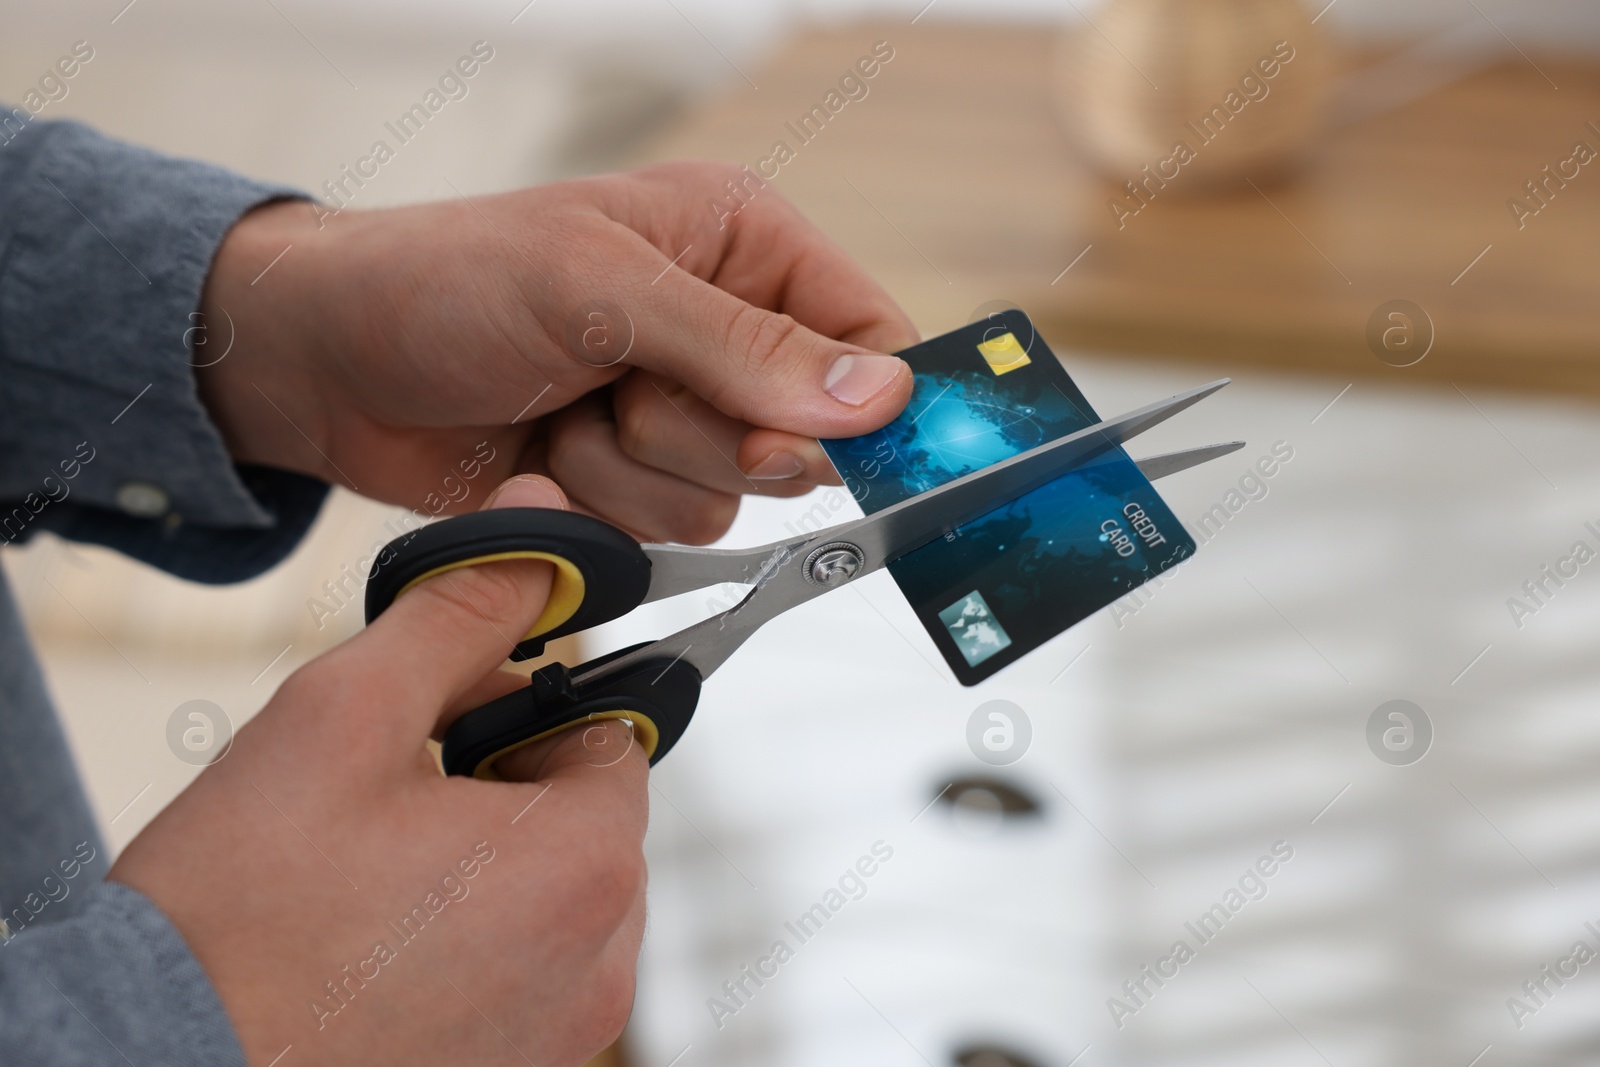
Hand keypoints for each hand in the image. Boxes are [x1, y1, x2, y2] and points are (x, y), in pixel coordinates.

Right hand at [110, 476, 648, 1066]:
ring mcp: (564, 1034)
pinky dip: (474, 939)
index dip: (525, 704)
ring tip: (376, 867)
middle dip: (503, 779)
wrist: (152, 1061)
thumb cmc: (236, 909)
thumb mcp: (347, 715)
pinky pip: (528, 972)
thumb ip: (461, 611)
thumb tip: (542, 524)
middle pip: (586, 817)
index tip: (442, 716)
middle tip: (394, 786)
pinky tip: (379, 934)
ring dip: (487, 859)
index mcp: (584, 865)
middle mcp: (602, 964)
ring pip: (556, 896)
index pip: (611, 733)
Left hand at [197, 162, 918, 542]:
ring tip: (567, 409)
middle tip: (632, 392)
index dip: (866, 402)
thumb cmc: (445, 280)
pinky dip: (599, 504)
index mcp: (741, 244)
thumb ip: (743, 348)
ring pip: (730, 499)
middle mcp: (725, 330)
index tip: (825, 442)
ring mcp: (679, 413)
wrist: (329, 365)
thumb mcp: (600, 291)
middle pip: (804, 436)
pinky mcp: (634, 480)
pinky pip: (668, 533)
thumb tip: (877, 396)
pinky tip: (547, 454)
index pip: (868, 334)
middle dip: (707, 433)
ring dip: (635, 469)